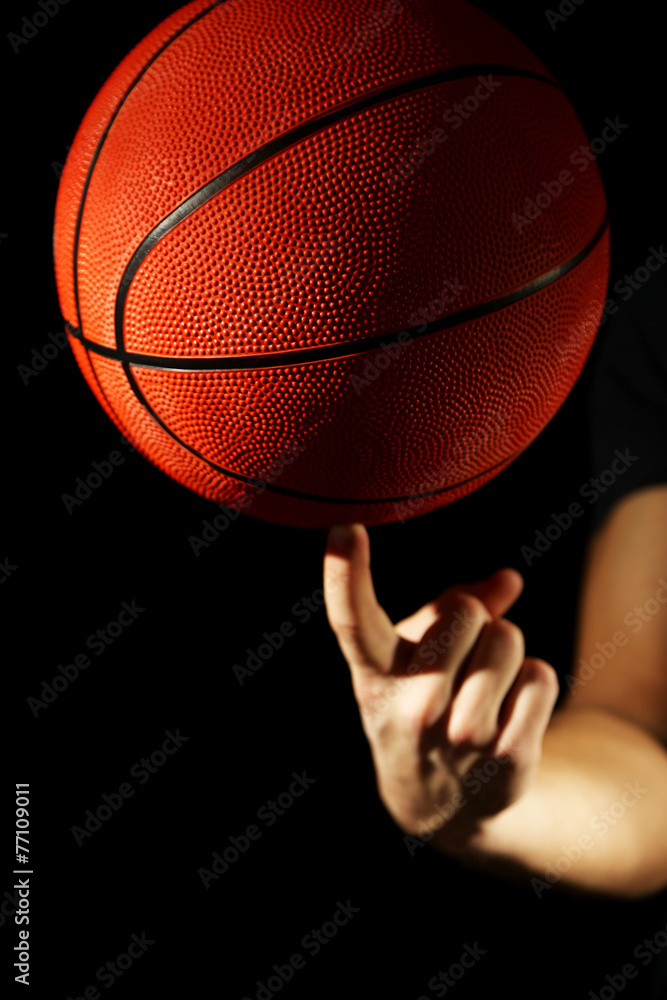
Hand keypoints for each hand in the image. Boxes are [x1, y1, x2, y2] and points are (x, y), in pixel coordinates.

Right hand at [323, 524, 559, 849]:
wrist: (436, 804)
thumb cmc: (420, 698)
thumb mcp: (413, 654)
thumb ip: (453, 605)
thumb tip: (511, 579)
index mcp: (375, 674)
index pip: (353, 620)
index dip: (345, 572)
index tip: (344, 528)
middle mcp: (409, 709)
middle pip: (467, 612)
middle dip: (473, 619)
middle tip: (461, 652)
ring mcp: (458, 739)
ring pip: (508, 638)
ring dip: (505, 649)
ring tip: (483, 683)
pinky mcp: (506, 761)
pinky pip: (541, 677)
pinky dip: (533, 683)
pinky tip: (510, 711)